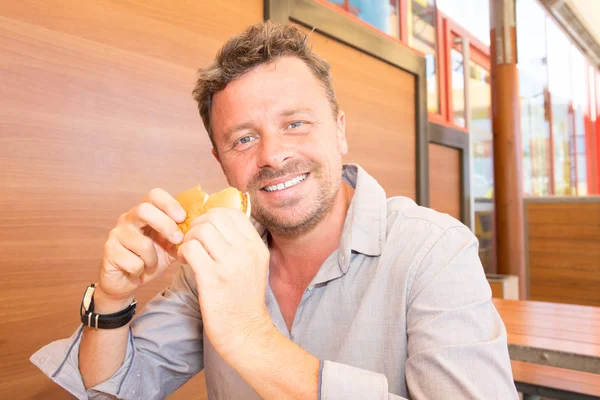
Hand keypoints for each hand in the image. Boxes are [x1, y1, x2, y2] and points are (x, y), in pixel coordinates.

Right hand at [98, 188, 185, 311]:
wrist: (127, 281)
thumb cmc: (150, 259)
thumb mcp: (171, 246)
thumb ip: (182, 234)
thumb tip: (203, 226)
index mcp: (144, 213)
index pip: (154, 195)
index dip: (170, 204)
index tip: (183, 218)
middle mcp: (128, 219)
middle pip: (144, 210)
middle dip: (166, 226)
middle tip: (178, 240)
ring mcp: (116, 234)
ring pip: (142, 243)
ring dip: (153, 259)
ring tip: (151, 263)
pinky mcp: (109, 251)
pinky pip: (133, 262)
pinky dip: (141, 270)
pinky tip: (138, 270)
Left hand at [177, 208, 270, 360]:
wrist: (245, 332)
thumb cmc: (244, 300)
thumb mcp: (254, 267)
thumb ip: (241, 245)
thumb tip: (217, 224)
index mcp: (257, 247)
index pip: (233, 214)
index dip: (213, 217)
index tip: (206, 231)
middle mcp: (246, 252)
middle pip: (214, 217)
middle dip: (198, 225)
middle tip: (193, 241)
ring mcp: (230, 265)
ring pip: (201, 230)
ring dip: (189, 238)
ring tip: (189, 253)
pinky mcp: (213, 279)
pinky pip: (191, 249)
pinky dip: (183, 252)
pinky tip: (185, 262)